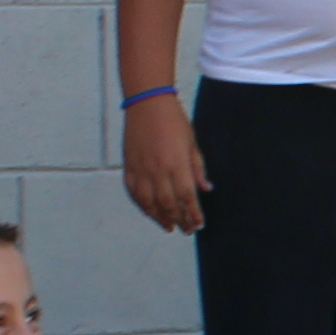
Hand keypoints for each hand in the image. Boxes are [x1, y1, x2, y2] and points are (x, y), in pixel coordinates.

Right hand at [120, 95, 206, 233]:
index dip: (193, 214)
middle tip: (185, 230)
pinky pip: (133, 192)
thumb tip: (206, 189)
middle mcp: (158, 171)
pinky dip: (141, 204)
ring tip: (168, 226)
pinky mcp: (129, 166)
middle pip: (168, 204)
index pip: (187, 197)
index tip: (198, 225)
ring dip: (159, 217)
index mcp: (177, 165)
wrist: (147, 104)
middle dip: (178, 220)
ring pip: (149, 202)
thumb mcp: (192, 144)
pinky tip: (149, 211)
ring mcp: (141, 170)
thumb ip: (198, 168)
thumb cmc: (174, 121)